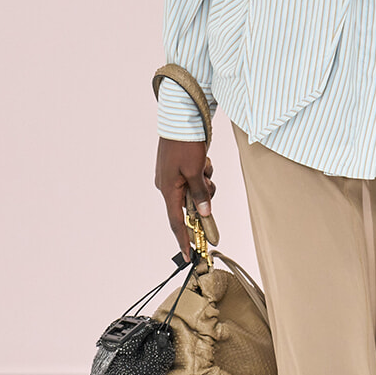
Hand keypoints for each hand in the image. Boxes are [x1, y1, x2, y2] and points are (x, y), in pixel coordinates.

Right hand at [155, 138, 215, 260]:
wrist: (179, 118)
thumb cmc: (185, 144)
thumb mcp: (196, 171)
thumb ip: (201, 194)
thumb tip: (205, 214)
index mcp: (168, 189)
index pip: (176, 222)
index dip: (183, 239)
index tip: (188, 255)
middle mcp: (167, 186)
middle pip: (189, 205)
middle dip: (203, 197)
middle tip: (208, 182)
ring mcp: (171, 177)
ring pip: (194, 191)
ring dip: (204, 183)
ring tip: (205, 165)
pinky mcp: (177, 168)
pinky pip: (193, 179)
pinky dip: (201, 173)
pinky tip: (202, 159)